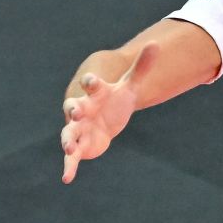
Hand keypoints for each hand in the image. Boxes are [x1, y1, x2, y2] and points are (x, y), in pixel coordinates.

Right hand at [60, 44, 158, 183]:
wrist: (104, 118)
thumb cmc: (114, 100)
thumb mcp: (129, 85)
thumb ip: (141, 67)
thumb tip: (155, 44)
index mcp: (95, 94)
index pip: (91, 86)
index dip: (91, 83)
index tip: (91, 81)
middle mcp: (82, 110)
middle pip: (74, 109)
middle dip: (74, 110)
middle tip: (75, 112)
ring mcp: (78, 128)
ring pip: (69, 134)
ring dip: (68, 140)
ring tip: (68, 147)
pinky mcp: (79, 145)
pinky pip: (71, 158)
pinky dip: (69, 167)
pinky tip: (67, 178)